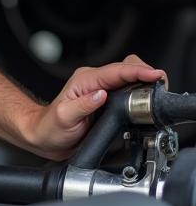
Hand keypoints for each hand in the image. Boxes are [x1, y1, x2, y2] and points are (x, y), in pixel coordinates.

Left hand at [25, 54, 165, 159]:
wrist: (46, 137)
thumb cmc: (50, 127)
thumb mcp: (63, 118)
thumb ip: (81, 106)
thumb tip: (100, 95)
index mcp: (85, 80)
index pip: (116, 71)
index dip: (137, 71)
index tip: (154, 75)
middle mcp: (95, 81)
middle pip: (126, 68)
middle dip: (145, 73)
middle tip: (159, 86)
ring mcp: (102, 89)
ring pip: (130, 77)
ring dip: (145, 82)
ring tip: (156, 94)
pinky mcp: (108, 98)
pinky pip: (129, 89)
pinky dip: (141, 91)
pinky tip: (147, 100)